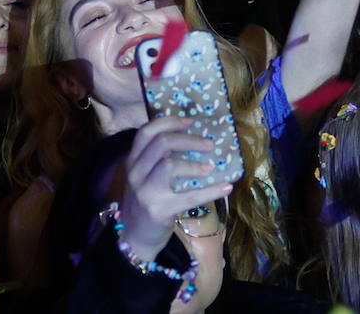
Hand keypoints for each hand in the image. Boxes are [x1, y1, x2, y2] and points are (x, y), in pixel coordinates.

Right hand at [119, 116, 235, 260]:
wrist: (135, 238)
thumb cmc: (146, 201)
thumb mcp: (144, 176)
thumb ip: (159, 158)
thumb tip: (198, 138)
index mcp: (133, 161)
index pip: (146, 132)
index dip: (170, 122)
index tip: (191, 121)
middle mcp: (136, 173)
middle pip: (162, 143)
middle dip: (189, 139)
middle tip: (209, 144)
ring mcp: (145, 192)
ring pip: (170, 165)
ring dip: (195, 165)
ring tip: (210, 168)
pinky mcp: (159, 210)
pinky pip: (189, 197)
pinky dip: (211, 191)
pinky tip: (226, 187)